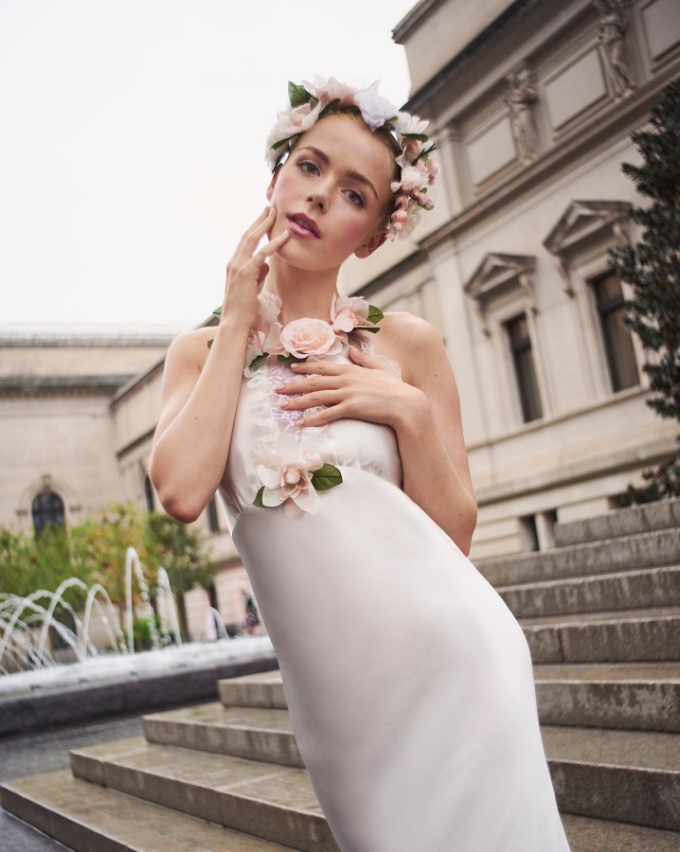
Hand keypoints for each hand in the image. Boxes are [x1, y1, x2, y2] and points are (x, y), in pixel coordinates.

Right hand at [221, 206, 288, 331]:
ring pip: (253, 240)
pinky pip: (263, 254)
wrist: (235, 323)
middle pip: (247, 235)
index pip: (244, 242)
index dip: (254, 228)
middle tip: (269, 207)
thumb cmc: (244, 310)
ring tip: (275, 213)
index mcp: (233, 266)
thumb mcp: (251, 288)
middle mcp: (233, 263)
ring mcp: (238, 267)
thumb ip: (257, 274)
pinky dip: (274, 243)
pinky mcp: (246, 273)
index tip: (263, 217)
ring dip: (265, 225)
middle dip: (259, 220)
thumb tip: (266, 265)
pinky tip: (284, 236)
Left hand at [274, 345, 427, 429]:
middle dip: (293, 385)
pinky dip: (312, 418)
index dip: (305, 367)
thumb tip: (351, 349)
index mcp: (351, 369)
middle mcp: (346, 379)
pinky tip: (301, 423)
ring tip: (283, 406)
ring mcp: (347, 393)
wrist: (406, 403)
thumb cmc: (395, 387)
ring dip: (297, 401)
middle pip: (314, 381)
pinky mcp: (351, 408)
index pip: (323, 366)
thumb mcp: (379, 367)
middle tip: (277, 388)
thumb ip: (363, 359)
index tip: (291, 368)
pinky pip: (327, 413)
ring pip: (316, 396)